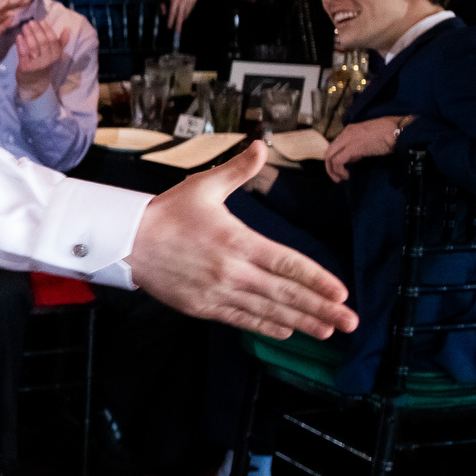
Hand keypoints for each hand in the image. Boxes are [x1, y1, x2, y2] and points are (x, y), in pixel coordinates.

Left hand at [12, 18, 62, 99]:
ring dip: (29, 35)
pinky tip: (18, 36)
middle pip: (43, 42)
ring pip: (33, 47)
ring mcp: (36, 64)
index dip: (47, 30)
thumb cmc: (42, 63)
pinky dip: (20, 44)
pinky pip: (23, 53)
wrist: (33, 82)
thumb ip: (60, 42)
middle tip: (31, 22)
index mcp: (56, 55)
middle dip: (37, 30)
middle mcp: (47, 60)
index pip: (53, 40)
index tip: (42, 21)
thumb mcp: (53, 54)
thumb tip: (67, 29)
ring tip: (25, 26)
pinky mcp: (25, 67)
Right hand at [128, 142, 356, 339]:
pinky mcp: (201, 306)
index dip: (317, 279)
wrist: (125, 241)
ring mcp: (216, 291)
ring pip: (267, 310)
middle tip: (350, 321)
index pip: (287, 263)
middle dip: (321, 308)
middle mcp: (231, 270)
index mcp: (237, 240)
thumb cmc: (167, 212)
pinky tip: (286, 331)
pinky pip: (240, 319)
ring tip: (327, 330)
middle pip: (284, 293)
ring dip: (301, 321)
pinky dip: (265, 326)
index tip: (342, 292)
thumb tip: (261, 145)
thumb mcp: (203, 186)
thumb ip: (238, 170)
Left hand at [162, 0, 197, 30]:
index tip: (169, 27)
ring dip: (182, 19)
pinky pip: (190, 10)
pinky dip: (186, 14)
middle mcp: (183, 0)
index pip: (173, 11)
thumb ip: (162, 5)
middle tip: (177, 33)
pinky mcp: (194, 0)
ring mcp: (190, 0)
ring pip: (186, 13)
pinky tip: (183, 17)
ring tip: (178, 24)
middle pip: (180, 14)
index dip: (171, 20)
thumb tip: (164, 14)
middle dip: (178, 24)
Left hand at [323, 113, 407, 182]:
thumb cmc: (391, 134)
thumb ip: (361, 146)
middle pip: (329, 151)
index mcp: (350, 130)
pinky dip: (339, 171)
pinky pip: (338, 161)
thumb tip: (356, 156)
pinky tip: (347, 176)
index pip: (335, 145)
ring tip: (341, 179)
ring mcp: (348, 140)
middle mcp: (346, 133)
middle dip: (330, 166)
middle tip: (336, 177)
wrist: (399, 131)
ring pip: (330, 157)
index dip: (337, 157)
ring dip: (333, 170)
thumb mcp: (371, 138)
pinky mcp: (353, 148)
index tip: (345, 166)